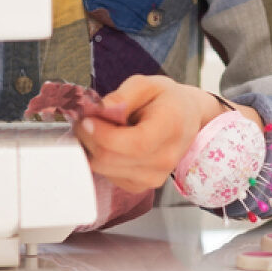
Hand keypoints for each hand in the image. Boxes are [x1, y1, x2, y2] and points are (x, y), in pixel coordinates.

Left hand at [73, 75, 220, 193]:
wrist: (186, 119)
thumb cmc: (167, 100)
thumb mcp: (148, 84)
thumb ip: (123, 95)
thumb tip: (99, 109)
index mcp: (171, 128)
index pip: (134, 143)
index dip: (103, 134)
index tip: (86, 119)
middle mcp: (165, 159)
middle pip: (113, 159)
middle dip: (90, 138)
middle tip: (84, 119)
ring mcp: (153, 177)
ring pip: (105, 169)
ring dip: (92, 148)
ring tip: (98, 128)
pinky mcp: (141, 186)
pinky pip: (109, 176)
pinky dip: (101, 159)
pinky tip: (109, 142)